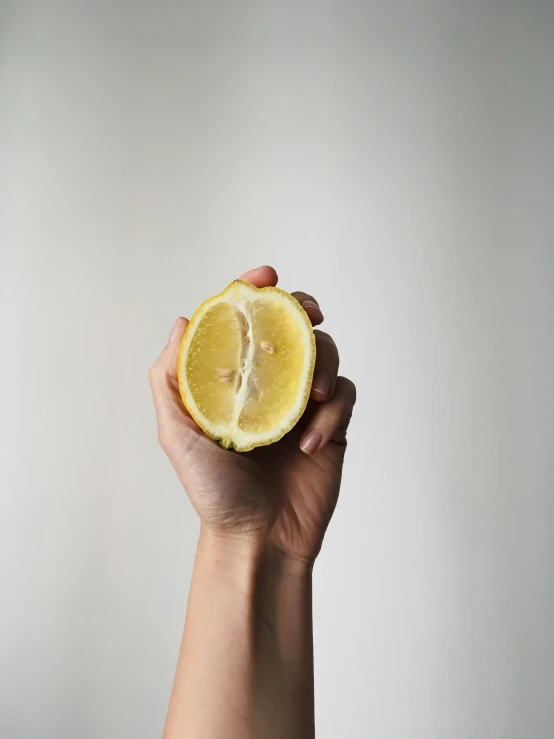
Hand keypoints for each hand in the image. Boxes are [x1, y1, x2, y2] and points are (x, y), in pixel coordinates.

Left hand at [149, 266, 355, 563]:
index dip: (257, 292)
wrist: (257, 539)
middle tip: (307, 315)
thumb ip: (172, 378)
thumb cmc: (213, 490)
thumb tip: (182, 321)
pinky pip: (343, 398)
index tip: (267, 277)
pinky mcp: (331, 426)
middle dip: (302, 311)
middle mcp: (270, 385)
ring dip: (321, 365)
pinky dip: (331, 414)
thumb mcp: (177, 433)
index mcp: (235, 380)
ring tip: (309, 397)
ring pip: (326, 355)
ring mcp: (302, 404)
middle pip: (294, 328)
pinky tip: (310, 443)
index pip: (246, 324)